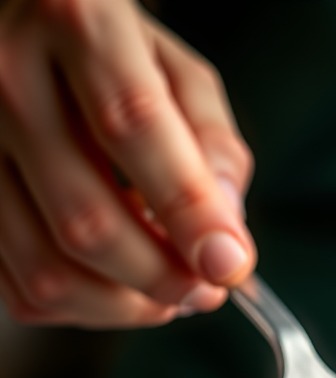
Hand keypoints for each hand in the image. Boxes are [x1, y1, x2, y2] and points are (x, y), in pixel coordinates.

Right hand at [0, 0, 255, 327]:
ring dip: (127, 306)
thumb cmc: (113, 56)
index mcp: (78, 25)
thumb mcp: (180, 73)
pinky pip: (23, 290)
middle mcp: (8, 79)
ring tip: (169, 290)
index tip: (229, 265)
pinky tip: (118, 283)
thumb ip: (216, 147)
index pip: (134, 127)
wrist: (23, 31)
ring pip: (49, 271)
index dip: (189, 212)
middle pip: (87, 222)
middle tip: (208, 289)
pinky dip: (86, 306)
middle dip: (164, 279)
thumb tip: (226, 237)